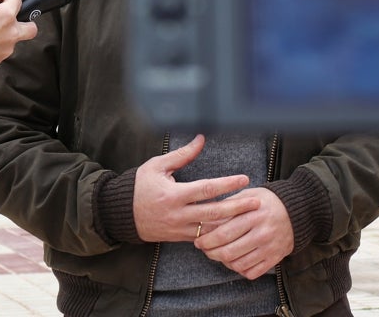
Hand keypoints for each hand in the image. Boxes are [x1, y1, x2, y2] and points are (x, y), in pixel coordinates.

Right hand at [133, 136, 262, 242]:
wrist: (121, 214)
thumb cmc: (140, 186)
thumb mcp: (158, 166)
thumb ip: (182, 154)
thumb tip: (201, 138)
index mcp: (174, 195)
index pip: (206, 189)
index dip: (227, 184)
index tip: (244, 179)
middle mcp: (178, 214)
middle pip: (214, 212)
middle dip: (237, 207)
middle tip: (257, 202)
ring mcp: (179, 229)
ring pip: (211, 229)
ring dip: (232, 223)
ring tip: (251, 217)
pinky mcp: (179, 238)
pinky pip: (203, 238)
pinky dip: (219, 234)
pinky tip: (234, 229)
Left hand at [195, 187, 293, 279]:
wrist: (299, 210)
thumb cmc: (268, 201)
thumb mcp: (249, 195)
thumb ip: (229, 206)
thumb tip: (206, 220)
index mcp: (254, 215)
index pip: (224, 232)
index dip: (207, 239)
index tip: (198, 240)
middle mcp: (262, 233)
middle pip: (228, 251)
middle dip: (211, 253)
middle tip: (205, 249)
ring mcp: (269, 248)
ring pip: (238, 264)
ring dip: (224, 262)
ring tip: (219, 254)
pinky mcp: (275, 258)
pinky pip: (251, 272)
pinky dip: (240, 269)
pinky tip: (236, 260)